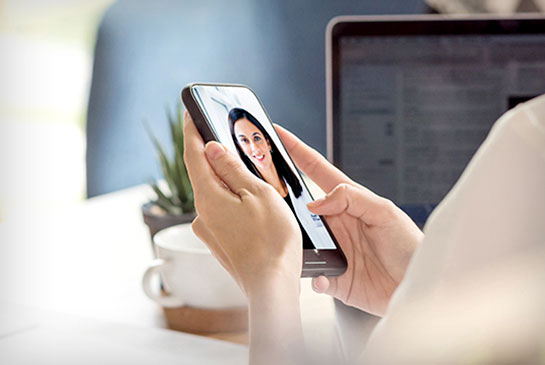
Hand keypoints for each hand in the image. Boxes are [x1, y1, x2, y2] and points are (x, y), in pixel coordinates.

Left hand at [182, 111, 301, 295]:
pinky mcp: (219, 241)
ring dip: (227, 179)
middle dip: (215, 155)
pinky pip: (222, 211)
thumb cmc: (271, 241)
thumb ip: (232, 169)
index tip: (189, 112)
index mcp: (208, 196)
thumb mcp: (257, 194)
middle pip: (204, 173)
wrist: (272, 285)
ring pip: (215, 193)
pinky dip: (232, 200)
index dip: (191, 130)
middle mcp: (202, 213)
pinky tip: (252, 203)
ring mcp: (209, 229)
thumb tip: (212, 148)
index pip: (192, 154)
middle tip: (230, 139)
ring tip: (251, 174)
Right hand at [276, 125, 422, 315]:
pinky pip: (312, 275)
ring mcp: (331, 249)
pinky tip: (322, 276)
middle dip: (279, 197)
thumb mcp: (385, 212)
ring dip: (291, 241)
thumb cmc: (409, 246)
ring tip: (289, 240)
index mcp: (348, 202)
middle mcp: (335, 223)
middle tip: (262, 190)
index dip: (297, 151)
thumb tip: (317, 202)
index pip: (316, 170)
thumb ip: (352, 198)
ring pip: (298, 240)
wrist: (417, 287)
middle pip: (299, 205)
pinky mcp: (332, 277)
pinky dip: (313, 276)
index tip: (278, 134)